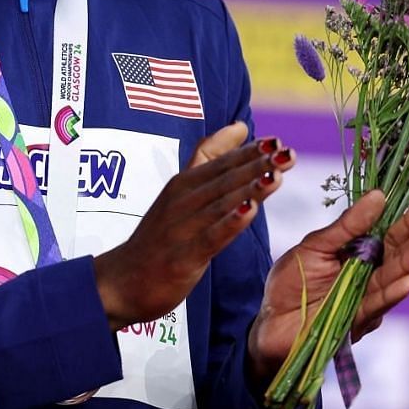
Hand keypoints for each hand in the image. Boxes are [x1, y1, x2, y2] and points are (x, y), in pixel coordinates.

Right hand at [92, 122, 290, 329]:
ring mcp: (182, 229)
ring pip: (221, 204)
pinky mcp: (183, 257)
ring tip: (276, 175)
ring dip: (250, 189)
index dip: (250, 152)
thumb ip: (210, 157)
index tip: (278, 142)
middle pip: (224, 180)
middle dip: (258, 166)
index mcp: (184, 184)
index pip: (221, 162)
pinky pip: (210, 237)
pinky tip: (250, 212)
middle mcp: (182, 201)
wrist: (121, 282)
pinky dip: (230, 223)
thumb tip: (241, 126)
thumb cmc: (159, 235)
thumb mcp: (181, 190)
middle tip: (288, 154)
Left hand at [246, 191, 408, 383]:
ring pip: (395, 278)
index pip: (391, 233)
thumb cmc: (291, 283)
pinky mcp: (358, 321)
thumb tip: (379, 195)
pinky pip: (378, 304)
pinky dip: (394, 293)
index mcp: (361, 252)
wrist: (268, 324)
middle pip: (401, 254)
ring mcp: (367, 299)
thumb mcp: (315, 246)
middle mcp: (370, 274)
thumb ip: (347, 226)